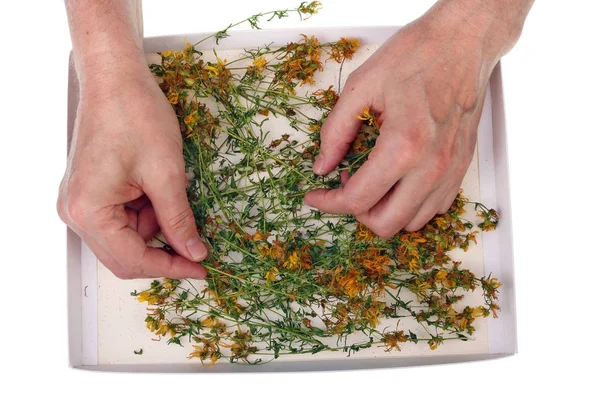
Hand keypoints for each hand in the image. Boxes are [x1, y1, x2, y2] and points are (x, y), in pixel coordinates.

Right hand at [58, 60, 207, 278]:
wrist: (115, 78)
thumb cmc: (136, 116)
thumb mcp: (167, 173)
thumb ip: (179, 220)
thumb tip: (194, 253)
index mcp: (89, 211)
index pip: (133, 260)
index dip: (171, 268)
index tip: (202, 268)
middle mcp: (76, 213)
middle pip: (124, 256)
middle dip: (164, 252)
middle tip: (198, 249)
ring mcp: (81, 202)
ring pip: (127, 238)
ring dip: (156, 227)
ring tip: (172, 194)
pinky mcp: (91, 192)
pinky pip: (123, 219)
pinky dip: (148, 213)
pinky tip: (158, 189)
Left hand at [305, 1, 527, 236]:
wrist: (464, 42)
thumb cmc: (416, 55)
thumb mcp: (361, 86)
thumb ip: (335, 132)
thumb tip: (321, 167)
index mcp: (403, 146)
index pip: (357, 200)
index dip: (328, 203)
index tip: (315, 195)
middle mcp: (431, 167)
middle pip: (385, 224)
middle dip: (356, 212)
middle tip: (346, 184)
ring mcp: (451, 171)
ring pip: (411, 223)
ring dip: (384, 210)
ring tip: (372, 178)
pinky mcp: (462, 168)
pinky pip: (434, 208)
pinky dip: (409, 205)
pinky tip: (397, 179)